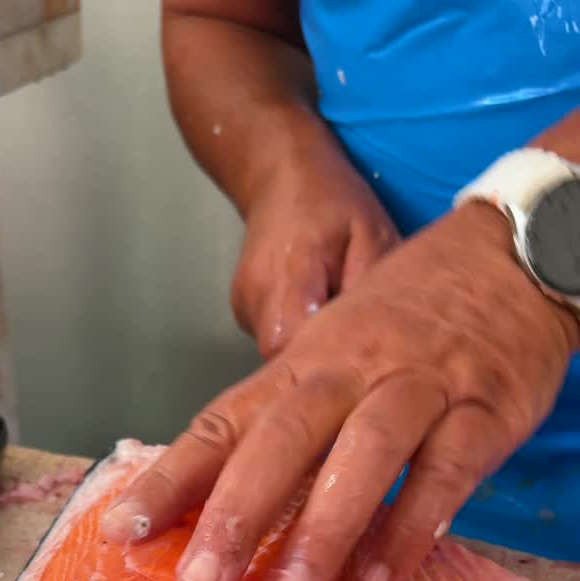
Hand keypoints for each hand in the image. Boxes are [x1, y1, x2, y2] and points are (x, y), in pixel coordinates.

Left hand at [104, 201, 577, 580]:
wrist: (508, 257)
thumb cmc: (403, 322)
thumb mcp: (331, 356)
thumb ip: (283, 426)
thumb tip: (218, 509)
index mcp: (299, 367)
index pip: (223, 423)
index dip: (172, 479)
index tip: (124, 532)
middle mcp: (348, 374)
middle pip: (282, 438)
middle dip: (235, 513)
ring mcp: (416, 389)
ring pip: (364, 453)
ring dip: (322, 526)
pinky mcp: (481, 412)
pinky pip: (445, 472)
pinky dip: (412, 524)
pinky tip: (381, 576)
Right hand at [231, 137, 399, 357]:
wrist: (279, 173)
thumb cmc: (332, 201)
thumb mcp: (372, 234)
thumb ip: (371, 289)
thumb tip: (376, 340)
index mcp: (289, 277)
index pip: (293, 350)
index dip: (324, 367)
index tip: (355, 368)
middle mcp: (256, 299)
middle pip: (285, 361)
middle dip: (320, 362)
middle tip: (354, 350)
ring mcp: (244, 308)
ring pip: (278, 353)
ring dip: (309, 347)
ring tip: (336, 322)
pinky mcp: (243, 312)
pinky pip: (273, 339)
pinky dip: (297, 334)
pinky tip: (316, 312)